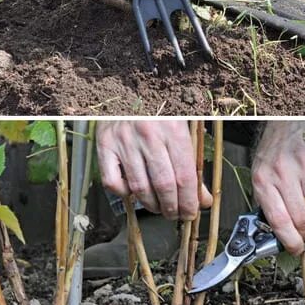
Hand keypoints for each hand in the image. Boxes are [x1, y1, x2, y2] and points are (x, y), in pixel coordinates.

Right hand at [96, 120, 211, 219]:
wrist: (126, 90)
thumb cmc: (157, 110)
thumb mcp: (181, 129)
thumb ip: (191, 163)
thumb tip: (201, 197)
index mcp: (172, 129)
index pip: (184, 176)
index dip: (189, 201)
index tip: (191, 212)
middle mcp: (147, 135)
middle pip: (163, 185)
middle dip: (172, 208)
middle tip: (176, 214)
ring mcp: (123, 141)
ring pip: (139, 187)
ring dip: (151, 205)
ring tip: (158, 208)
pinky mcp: (104, 145)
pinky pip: (112, 181)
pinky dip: (124, 193)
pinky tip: (133, 191)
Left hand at [251, 121, 304, 255]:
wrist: (289, 122)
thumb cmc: (273, 152)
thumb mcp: (260, 175)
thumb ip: (268, 200)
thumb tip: (277, 232)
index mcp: (262, 180)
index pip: (278, 220)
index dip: (289, 241)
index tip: (295, 250)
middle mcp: (282, 174)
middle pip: (301, 218)